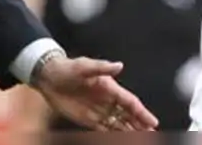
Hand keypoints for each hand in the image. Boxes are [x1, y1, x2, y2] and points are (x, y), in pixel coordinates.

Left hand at [33, 53, 158, 130]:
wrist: (48, 77)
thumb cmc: (67, 68)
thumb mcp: (84, 66)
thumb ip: (102, 67)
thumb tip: (119, 66)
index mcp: (109, 87)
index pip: (130, 102)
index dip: (142, 112)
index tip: (153, 122)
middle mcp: (107, 99)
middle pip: (128, 115)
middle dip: (140, 124)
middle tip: (152, 134)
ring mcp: (98, 110)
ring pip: (119, 123)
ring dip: (130, 131)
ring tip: (142, 139)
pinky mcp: (88, 119)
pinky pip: (104, 129)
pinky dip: (114, 135)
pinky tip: (122, 140)